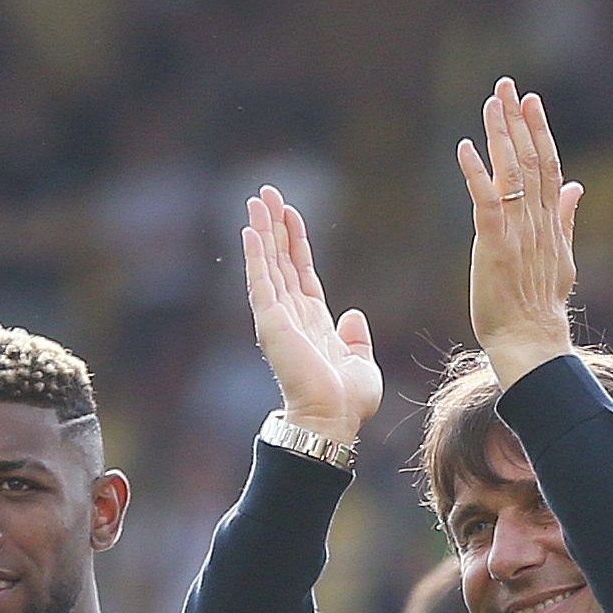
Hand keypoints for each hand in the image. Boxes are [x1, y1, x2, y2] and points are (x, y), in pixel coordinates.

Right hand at [238, 188, 379, 445]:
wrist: (333, 419)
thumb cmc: (347, 402)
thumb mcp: (362, 363)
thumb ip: (357, 338)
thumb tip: (354, 314)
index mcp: (313, 323)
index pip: (301, 272)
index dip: (296, 242)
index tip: (291, 213)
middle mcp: (291, 316)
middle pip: (280, 260)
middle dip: (274, 225)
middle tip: (266, 192)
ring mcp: (278, 318)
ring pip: (268, 264)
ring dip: (262, 230)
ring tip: (256, 199)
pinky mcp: (270, 322)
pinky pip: (260, 281)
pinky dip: (254, 254)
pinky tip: (250, 229)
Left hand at [456, 81, 584, 389]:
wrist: (531, 341)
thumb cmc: (540, 306)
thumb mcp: (562, 258)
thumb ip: (566, 218)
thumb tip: (577, 186)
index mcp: (551, 223)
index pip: (549, 166)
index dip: (540, 131)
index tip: (531, 101)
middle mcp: (537, 221)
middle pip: (532, 160)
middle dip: (519, 120)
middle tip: (507, 85)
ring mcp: (517, 232)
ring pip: (512, 172)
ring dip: (500, 135)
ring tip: (491, 102)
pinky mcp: (495, 245)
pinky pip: (486, 200)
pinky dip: (476, 172)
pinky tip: (465, 146)